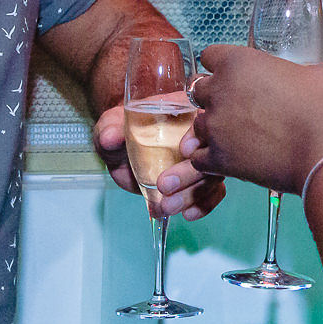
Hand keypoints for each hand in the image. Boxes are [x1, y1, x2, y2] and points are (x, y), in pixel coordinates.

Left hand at [97, 101, 227, 220]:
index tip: (183, 150)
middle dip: (190, 173)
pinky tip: (188, 213)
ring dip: (193, 195)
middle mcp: (199, 135)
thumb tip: (110, 137)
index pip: (203, 119)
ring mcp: (202, 158)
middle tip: (163, 185)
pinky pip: (213, 193)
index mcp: (184, 110)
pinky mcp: (199, 180)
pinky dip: (204, 205)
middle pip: (210, 152)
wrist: (122, 149)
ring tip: (167, 206)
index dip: (198, 135)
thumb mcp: (111, 125)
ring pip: (212, 176)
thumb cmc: (120, 129)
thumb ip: (110, 129)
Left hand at [158, 45, 322, 201]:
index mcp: (238, 62)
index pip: (210, 56)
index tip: (238, 77)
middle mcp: (219, 92)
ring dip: (214, 129)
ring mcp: (216, 128)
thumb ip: (300, 69)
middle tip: (241, 108)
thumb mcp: (322, 71)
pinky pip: (200, 158)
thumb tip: (304, 77)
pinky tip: (232, 159)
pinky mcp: (219, 160)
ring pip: (199, 125)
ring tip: (238, 137)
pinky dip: (212, 159)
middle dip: (216, 97)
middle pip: (200, 91)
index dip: (223, 66)